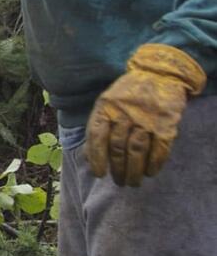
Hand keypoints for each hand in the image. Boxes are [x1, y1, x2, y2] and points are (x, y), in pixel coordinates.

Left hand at [84, 44, 205, 185]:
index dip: (96, 158)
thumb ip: (98, 126)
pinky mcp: (166, 123)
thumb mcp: (106, 103)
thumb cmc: (126, 93)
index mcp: (105, 108)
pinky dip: (155, 163)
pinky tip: (150, 172)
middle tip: (119, 182)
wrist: (158, 74)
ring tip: (133, 182)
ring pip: (137, 151)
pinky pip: (159, 148)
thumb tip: (89, 156)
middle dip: (118, 169)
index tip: (98, 174)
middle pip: (118, 148)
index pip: (97, 136)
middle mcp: (124, 114)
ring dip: (134, 170)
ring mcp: (146, 118)